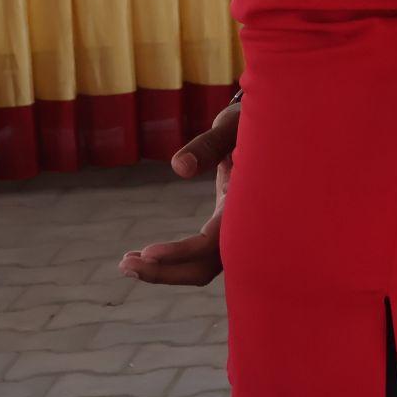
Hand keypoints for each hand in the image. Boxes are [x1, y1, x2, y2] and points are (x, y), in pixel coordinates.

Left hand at [119, 100, 238, 286]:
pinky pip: (202, 255)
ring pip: (203, 266)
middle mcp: (245, 224)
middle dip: (165, 273)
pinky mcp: (226, 226)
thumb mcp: (232, 128)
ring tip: (126, 264)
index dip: (181, 252)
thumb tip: (179, 167)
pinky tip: (145, 256)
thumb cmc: (252, 124)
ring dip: (165, 271)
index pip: (213, 242)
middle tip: (124, 266)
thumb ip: (208, 146)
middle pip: (206, 267)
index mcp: (250, 203)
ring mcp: (236, 229)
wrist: (272, 127)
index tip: (147, 253)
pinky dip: (173, 260)